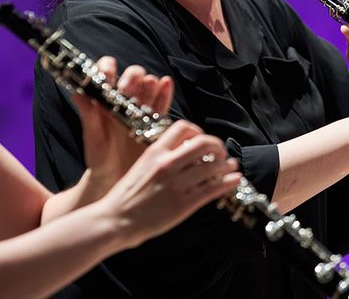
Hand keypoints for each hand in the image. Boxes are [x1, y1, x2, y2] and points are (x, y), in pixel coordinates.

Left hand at [72, 57, 174, 196]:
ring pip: (150, 84)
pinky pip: (164, 101)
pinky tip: (166, 84)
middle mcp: (125, 99)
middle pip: (134, 74)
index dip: (107, 68)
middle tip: (127, 90)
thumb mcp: (92, 138)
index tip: (106, 75)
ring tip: (147, 89)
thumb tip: (76, 92)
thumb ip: (87, 115)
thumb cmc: (99, 158)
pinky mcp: (156, 119)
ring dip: (149, 83)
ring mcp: (142, 107)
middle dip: (132, 77)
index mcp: (105, 99)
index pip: (106, 71)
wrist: (115, 178)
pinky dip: (166, 90)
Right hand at [99, 120, 240, 248]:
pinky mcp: (183, 203)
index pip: (184, 128)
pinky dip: (228, 182)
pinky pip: (213, 188)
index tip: (203, 140)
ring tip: (231, 167)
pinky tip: (234, 180)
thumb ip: (162, 157)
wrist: (114, 220)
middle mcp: (167, 163)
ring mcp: (176, 184)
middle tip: (222, 153)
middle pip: (204, 143)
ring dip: (227, 165)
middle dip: (218, 146)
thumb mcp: (141, 166)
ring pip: (212, 166)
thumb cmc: (126, 195)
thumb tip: (186, 152)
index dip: (199, 132)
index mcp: (155, 151)